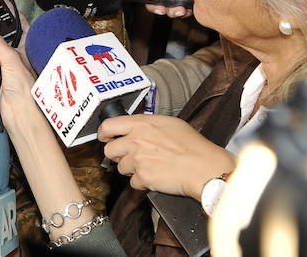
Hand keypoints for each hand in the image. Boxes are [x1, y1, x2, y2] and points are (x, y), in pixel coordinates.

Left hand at [98, 114, 234, 197]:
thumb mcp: (169, 123)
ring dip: (132, 170)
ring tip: (150, 167)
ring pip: (121, 168)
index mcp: (141, 124)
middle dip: (117, 155)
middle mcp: (136, 140)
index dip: (104, 133)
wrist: (202, 167)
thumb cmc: (192, 145)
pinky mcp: (142, 177)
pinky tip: (155, 177)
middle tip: (129, 156)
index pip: (108, 125)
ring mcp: (137, 159)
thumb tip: (137, 127)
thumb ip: (148, 124)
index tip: (105, 137)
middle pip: (109, 150)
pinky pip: (133, 183)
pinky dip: (142, 183)